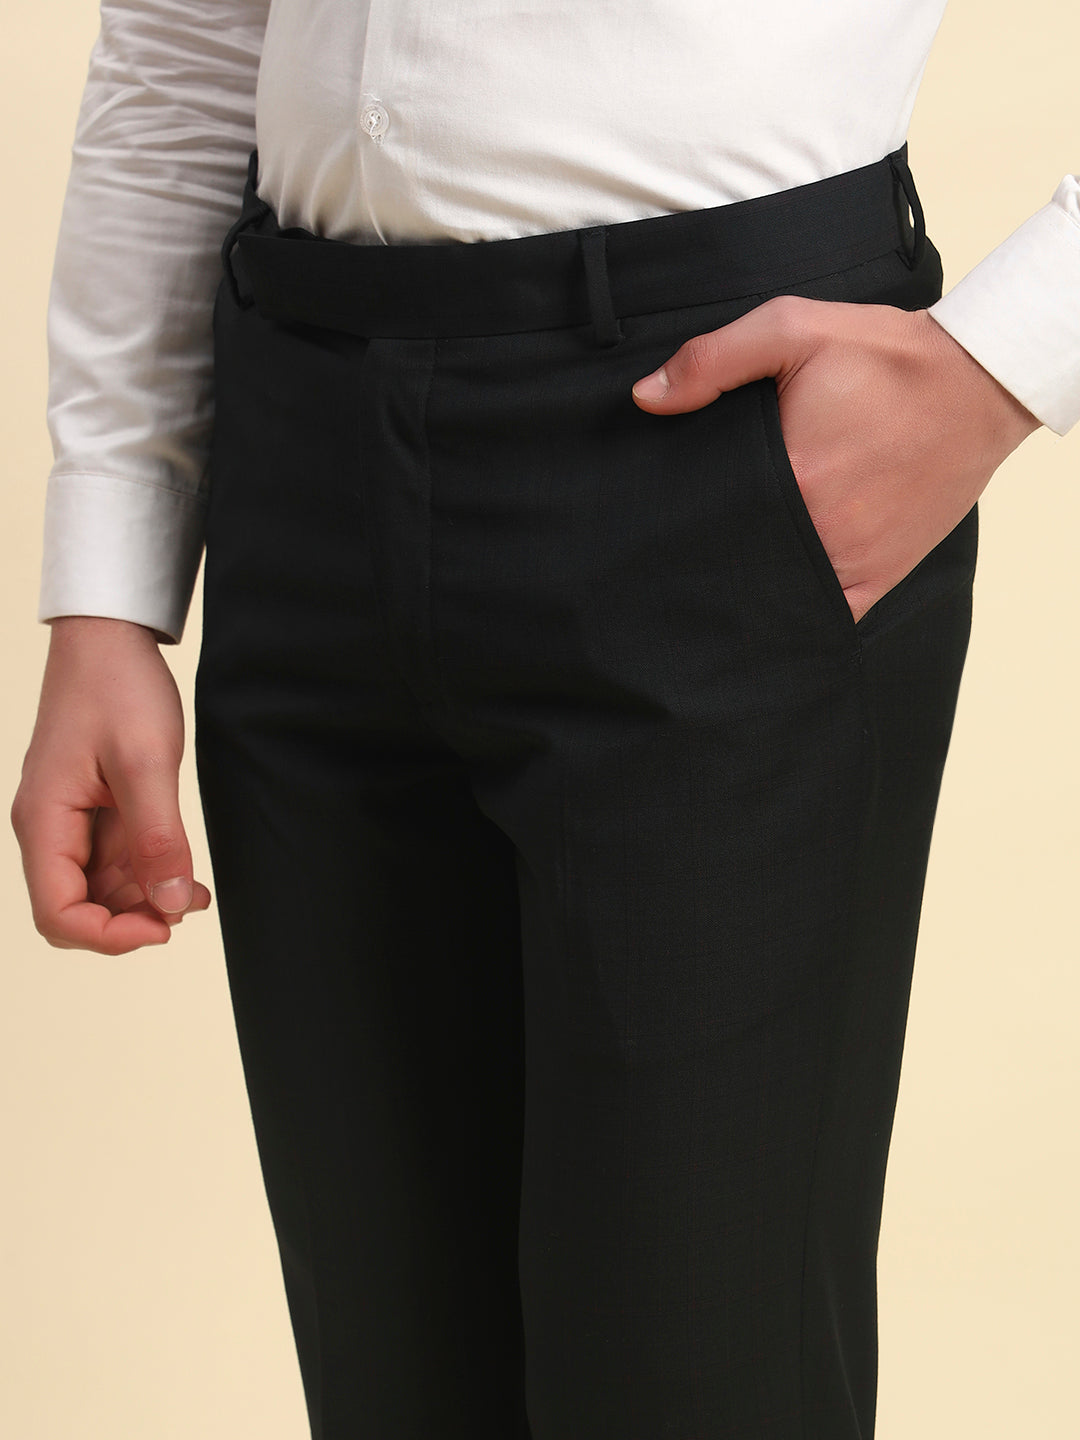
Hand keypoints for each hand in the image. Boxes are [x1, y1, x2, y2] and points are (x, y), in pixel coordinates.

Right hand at [11, 616, 211, 954]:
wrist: (110, 637)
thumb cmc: (117, 687)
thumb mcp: (146, 764)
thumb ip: (157, 839)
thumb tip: (167, 906)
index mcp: (44, 821)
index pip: (58, 914)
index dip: (109, 936)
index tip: (163, 928)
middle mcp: (48, 827)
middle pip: (76, 909)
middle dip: (130, 920)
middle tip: (183, 907)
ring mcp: (69, 820)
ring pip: (98, 889)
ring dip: (144, 899)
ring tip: (193, 892)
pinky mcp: (92, 810)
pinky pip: (113, 861)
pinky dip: (147, 873)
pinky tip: (184, 875)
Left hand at [631, 296, 1040, 622]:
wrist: (978, 382)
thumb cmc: (886, 356)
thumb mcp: (795, 330)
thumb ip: (714, 360)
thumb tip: (646, 397)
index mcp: (792, 477)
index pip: (707, 518)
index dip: (678, 523)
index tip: (656, 521)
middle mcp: (819, 531)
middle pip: (737, 561)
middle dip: (707, 556)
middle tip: (678, 548)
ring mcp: (850, 561)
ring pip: (774, 595)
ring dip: (746, 588)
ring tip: (718, 572)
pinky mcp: (877, 576)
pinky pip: (822, 615)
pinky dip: (794, 611)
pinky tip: (769, 597)